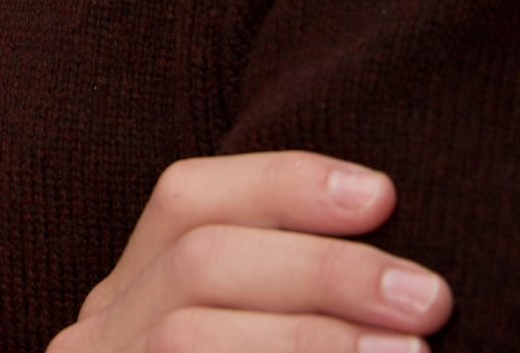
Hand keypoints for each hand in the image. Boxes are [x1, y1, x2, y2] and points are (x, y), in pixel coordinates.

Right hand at [48, 151, 452, 352]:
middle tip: (426, 295)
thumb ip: (269, 291)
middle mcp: (93, 335)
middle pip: (197, 260)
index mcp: (122, 299)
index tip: (381, 192)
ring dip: (315, 336)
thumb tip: (374, 218)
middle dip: (321, 268)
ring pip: (191, 334)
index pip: (182, 200)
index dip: (282, 182)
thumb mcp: (237, 336)